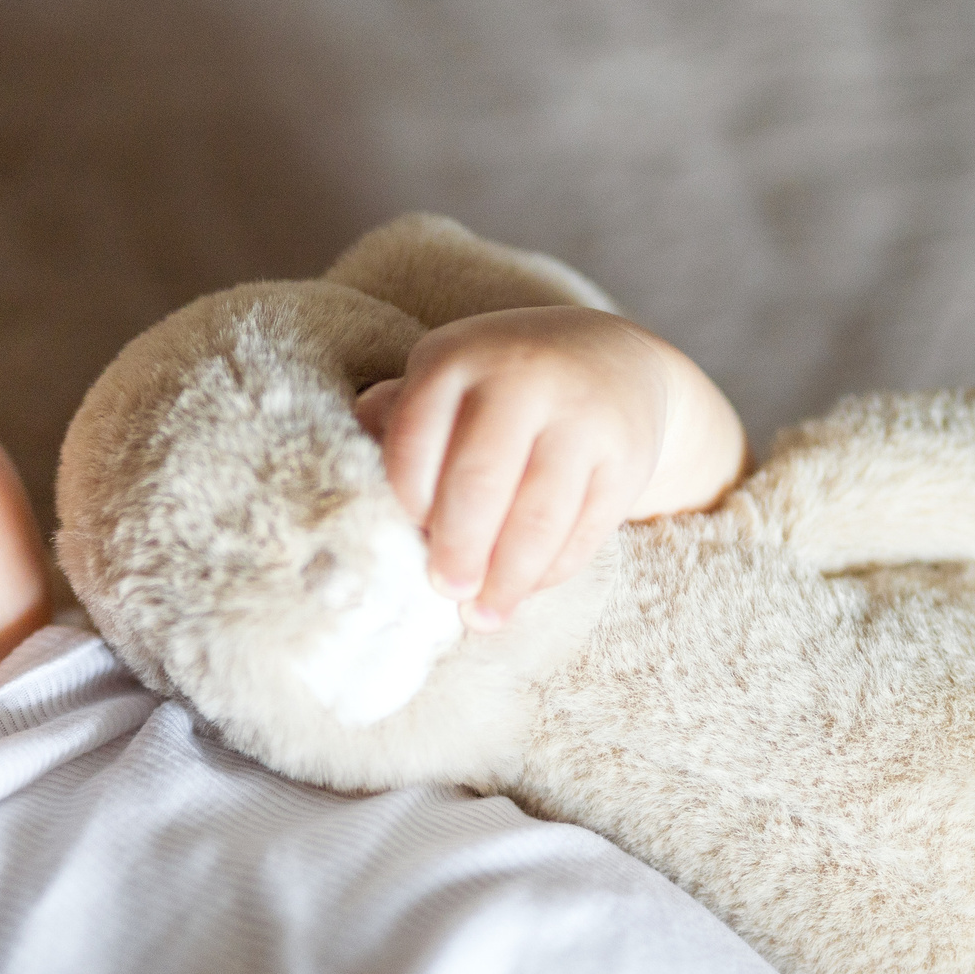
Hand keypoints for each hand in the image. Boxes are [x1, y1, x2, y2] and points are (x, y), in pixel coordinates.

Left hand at [355, 307, 743, 630]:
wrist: (612, 363)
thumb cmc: (501, 390)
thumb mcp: (447, 385)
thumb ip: (398, 423)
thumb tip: (347, 481)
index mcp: (456, 358)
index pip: (415, 441)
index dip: (408, 502)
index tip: (408, 538)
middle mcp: (522, 375)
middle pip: (480, 481)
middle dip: (459, 549)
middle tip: (446, 591)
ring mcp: (582, 413)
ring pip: (538, 515)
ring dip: (508, 577)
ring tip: (485, 615)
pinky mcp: (627, 453)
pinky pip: (585, 528)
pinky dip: (552, 570)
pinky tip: (528, 589)